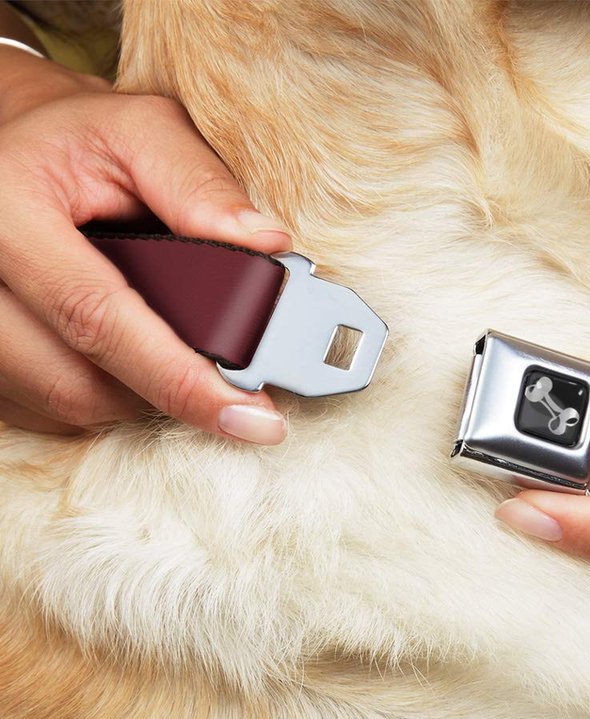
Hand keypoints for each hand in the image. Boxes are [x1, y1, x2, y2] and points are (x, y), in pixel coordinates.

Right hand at [0, 47, 291, 442]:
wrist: (15, 149)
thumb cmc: (80, 139)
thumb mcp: (141, 132)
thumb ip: (200, 184)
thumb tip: (267, 246)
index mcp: (8, 213)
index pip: (98, 317)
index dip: (180, 378)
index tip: (251, 417)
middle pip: (80, 382)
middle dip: (170, 392)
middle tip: (233, 390)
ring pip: (67, 403)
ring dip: (140, 394)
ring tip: (180, 356)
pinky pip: (48, 409)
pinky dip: (106, 395)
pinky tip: (133, 359)